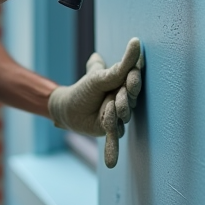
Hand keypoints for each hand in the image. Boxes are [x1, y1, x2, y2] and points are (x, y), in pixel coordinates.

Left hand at [47, 37, 143, 167]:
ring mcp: (120, 116)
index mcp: (124, 83)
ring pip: (122, 117)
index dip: (132, 83)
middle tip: (112, 99)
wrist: (67, 107)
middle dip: (120, 100)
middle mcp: (125, 100)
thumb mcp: (100, 77)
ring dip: (111, 115)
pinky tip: (111, 163)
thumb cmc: (84, 89)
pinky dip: (113, 150)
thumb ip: (123, 65)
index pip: (134, 81)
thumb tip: (136, 41)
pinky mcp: (111, 130)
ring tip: (103, 112)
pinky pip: (114, 139)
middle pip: (129, 100)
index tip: (130, 81)